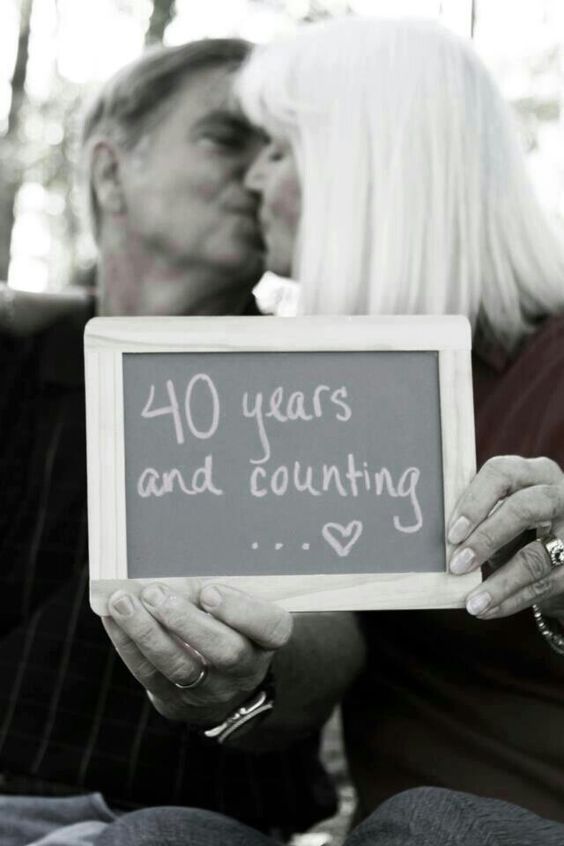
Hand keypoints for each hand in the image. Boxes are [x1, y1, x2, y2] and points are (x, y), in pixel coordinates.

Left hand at [102, 582, 291, 724]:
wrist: (220, 685)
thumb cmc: (228, 626)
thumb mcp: (240, 609)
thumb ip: (223, 587)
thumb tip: (183, 549)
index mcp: (266, 640)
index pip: (270, 628)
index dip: (242, 611)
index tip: (210, 590)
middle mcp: (243, 669)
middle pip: (224, 651)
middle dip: (186, 621)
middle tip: (156, 593)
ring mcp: (208, 689)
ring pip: (179, 665)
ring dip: (147, 632)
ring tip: (123, 601)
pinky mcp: (173, 698)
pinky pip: (148, 672)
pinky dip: (127, 642)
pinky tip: (112, 616)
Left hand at [447, 456, 563, 618]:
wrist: (560, 559)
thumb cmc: (520, 529)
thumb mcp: (501, 515)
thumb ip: (478, 518)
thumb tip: (441, 543)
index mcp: (533, 473)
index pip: (502, 473)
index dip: (475, 502)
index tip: (452, 534)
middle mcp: (559, 495)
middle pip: (525, 508)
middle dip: (487, 538)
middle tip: (456, 565)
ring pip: (537, 556)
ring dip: (500, 583)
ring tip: (472, 603)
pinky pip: (545, 584)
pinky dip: (513, 600)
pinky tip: (488, 609)